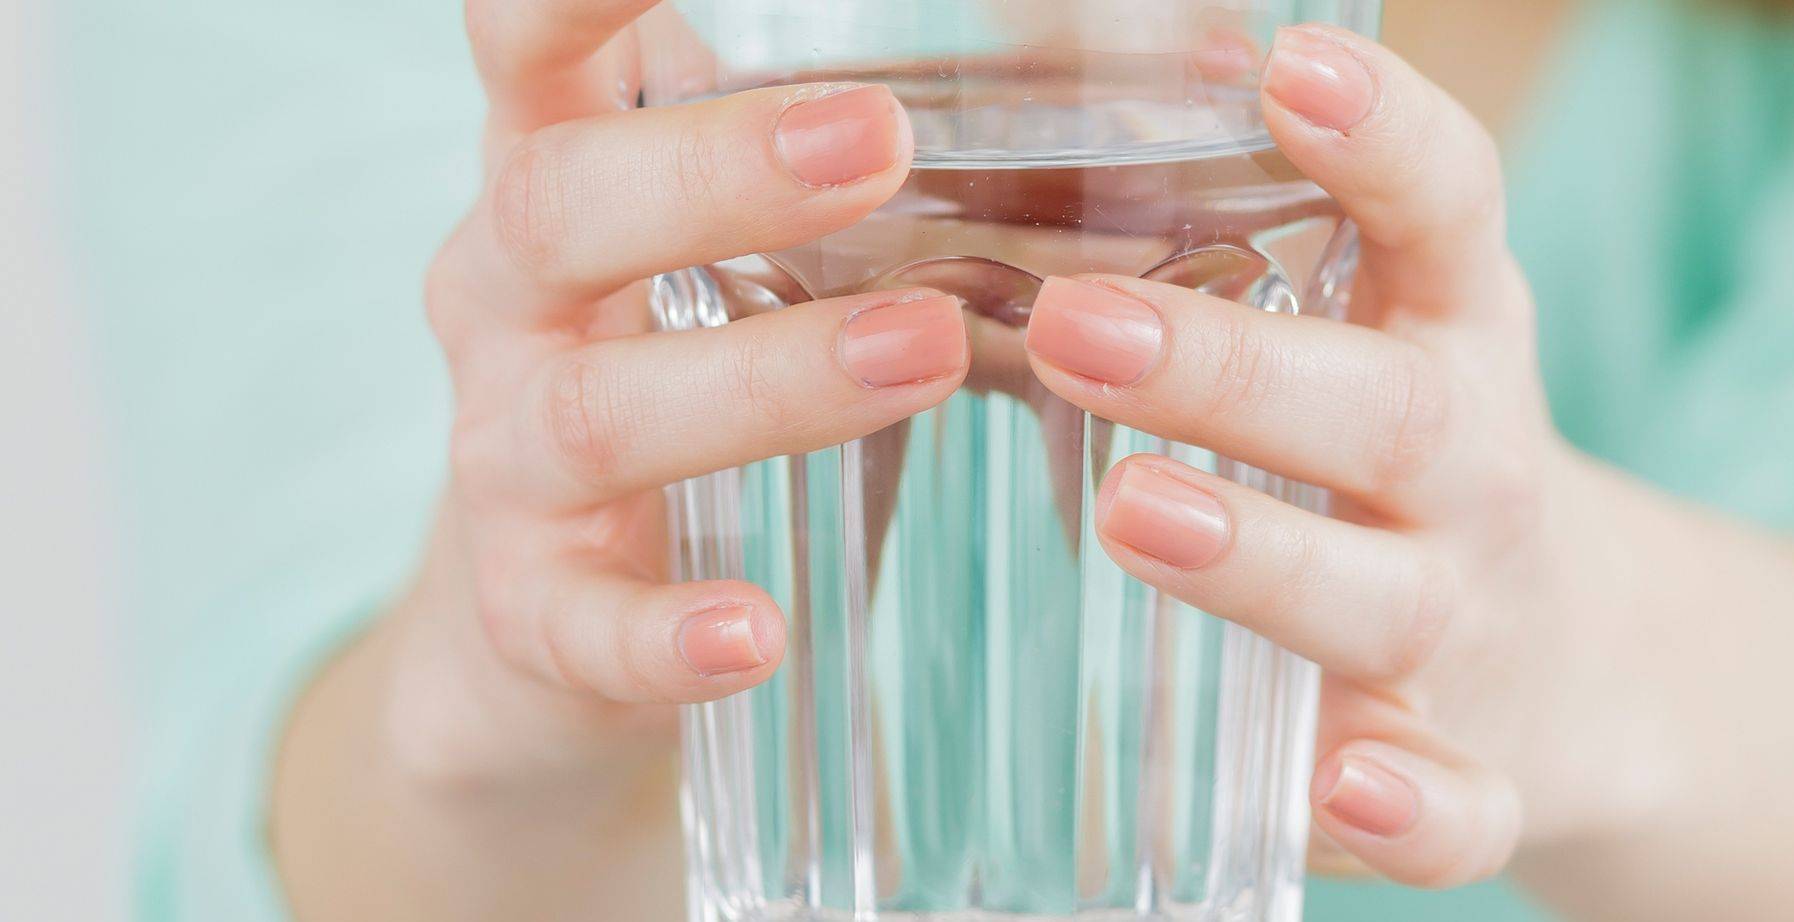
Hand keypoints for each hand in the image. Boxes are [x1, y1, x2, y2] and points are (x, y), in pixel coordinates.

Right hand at [274, 2, 968, 917]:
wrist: (551, 623)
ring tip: (926, 349)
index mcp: (564, 177)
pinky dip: (666, 629)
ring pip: (597, 410)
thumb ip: (893, 173)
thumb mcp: (755, 257)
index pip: (527, 45)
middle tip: (877, 144)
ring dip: (763, 379)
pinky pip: (581, 622)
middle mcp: (510, 299)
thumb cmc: (700, 378)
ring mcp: (508, 460)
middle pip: (562, 205)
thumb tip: (1198, 69)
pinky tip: (756, 632)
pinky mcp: (531, 611)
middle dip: (716, 172)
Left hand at [1024, 24, 1638, 887]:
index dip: (1383, 135)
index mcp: (1447, 334)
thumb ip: (1224, 267)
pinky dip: (1409, 807)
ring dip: (1264, 558)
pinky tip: (1343, 784)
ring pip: (1383, 597)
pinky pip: (1455, 807)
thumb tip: (1016, 147)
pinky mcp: (1477, 774)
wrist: (1591, 674)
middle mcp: (1471, 468)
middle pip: (1378, 409)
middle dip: (1232, 370)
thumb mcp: (1366, 341)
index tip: (1290, 67)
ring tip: (1134, 516)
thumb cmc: (1412, 470)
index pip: (1443, 210)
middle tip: (1078, 329)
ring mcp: (1474, 625)